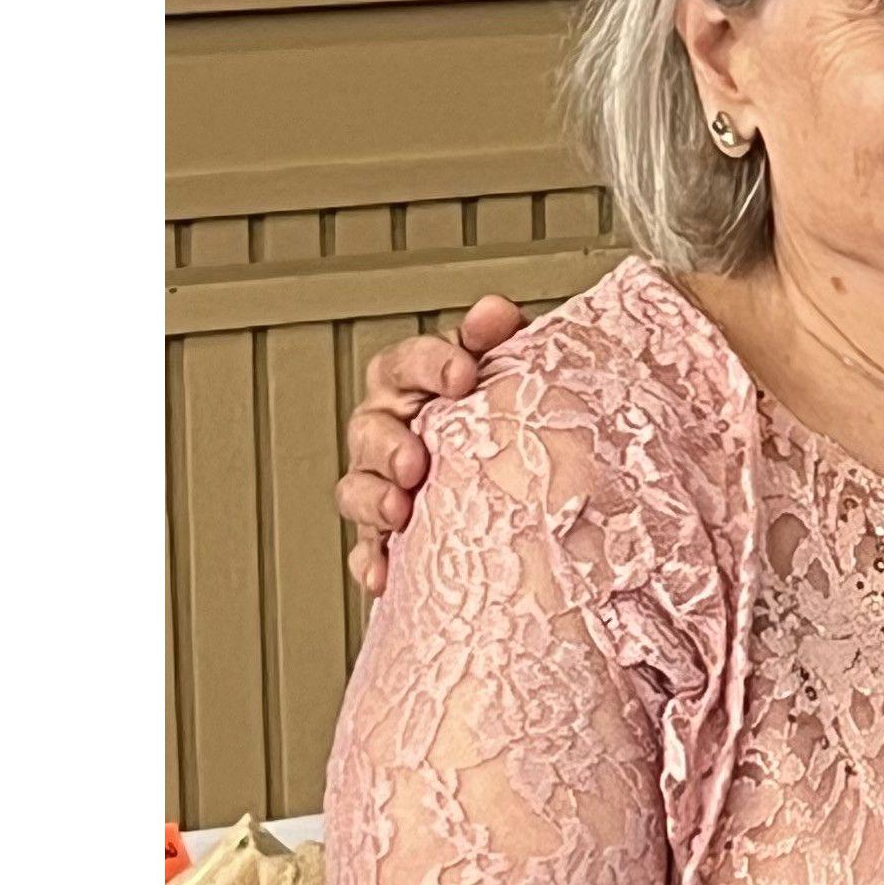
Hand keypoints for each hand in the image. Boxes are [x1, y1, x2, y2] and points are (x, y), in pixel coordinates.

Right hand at [337, 296, 529, 595]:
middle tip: (417, 459)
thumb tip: (494, 310)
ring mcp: (384, 482)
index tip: (464, 375)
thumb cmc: (508, 415)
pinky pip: (367, 549)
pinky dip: (372, 561)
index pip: (406, 363)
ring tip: (398, 513)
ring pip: (357, 488)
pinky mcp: (388, 534)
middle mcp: (390, 428)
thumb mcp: (510, 370)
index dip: (430, 365)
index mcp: (415, 383)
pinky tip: (384, 574)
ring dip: (372, 501)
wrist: (526, 476)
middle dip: (388, 445)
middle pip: (369, 428)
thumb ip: (501, 338)